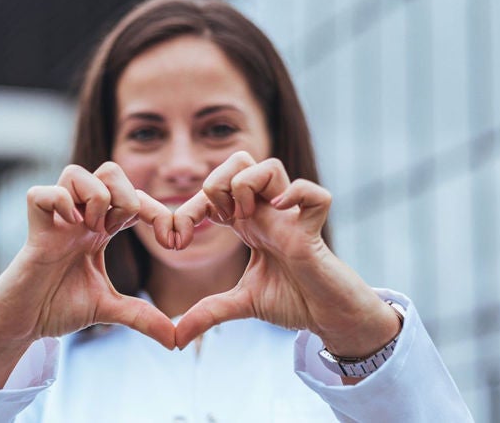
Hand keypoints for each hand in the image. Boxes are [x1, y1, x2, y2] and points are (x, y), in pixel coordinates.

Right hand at [0, 162, 177, 387]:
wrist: (23, 323)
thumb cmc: (57, 307)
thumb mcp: (109, 310)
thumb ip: (141, 316)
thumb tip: (176, 340)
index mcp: (101, 229)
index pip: (137, 199)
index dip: (161, 214)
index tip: (175, 243)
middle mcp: (80, 217)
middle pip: (110, 171)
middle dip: (128, 195)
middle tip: (122, 231)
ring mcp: (56, 220)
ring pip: (77, 172)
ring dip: (96, 197)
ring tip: (94, 229)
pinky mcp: (34, 230)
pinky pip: (41, 193)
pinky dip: (59, 203)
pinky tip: (70, 227)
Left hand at [171, 151, 399, 357]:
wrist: (328, 317)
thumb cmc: (293, 300)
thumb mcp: (241, 304)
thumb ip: (208, 313)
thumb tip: (176, 338)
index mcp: (247, 224)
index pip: (210, 194)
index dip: (184, 210)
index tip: (172, 240)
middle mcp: (267, 213)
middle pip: (240, 161)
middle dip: (217, 182)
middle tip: (218, 220)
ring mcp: (290, 218)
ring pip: (270, 166)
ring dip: (248, 186)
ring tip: (246, 219)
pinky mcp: (313, 232)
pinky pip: (315, 194)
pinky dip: (297, 194)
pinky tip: (280, 212)